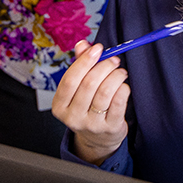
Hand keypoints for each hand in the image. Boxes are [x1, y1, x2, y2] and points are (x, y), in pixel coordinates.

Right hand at [52, 40, 129, 164]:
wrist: (98, 138)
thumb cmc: (87, 107)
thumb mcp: (78, 89)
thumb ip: (79, 65)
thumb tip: (82, 44)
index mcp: (59, 105)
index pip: (70, 79)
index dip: (84, 61)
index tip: (97, 48)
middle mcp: (73, 117)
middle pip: (88, 84)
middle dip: (104, 66)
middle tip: (114, 60)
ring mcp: (91, 125)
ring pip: (104, 92)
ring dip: (115, 76)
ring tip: (120, 72)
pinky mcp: (109, 128)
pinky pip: (118, 103)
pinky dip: (123, 89)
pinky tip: (123, 85)